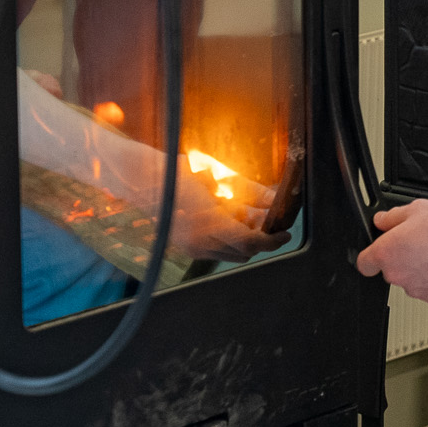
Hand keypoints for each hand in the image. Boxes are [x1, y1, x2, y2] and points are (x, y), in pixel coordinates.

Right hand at [169, 175, 286, 261]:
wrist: (142, 178)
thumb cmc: (181, 171)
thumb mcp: (220, 176)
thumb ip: (251, 191)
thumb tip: (274, 199)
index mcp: (208, 221)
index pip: (249, 242)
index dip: (271, 240)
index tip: (285, 234)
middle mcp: (200, 240)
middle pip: (244, 252)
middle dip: (260, 239)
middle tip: (267, 220)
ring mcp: (192, 247)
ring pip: (232, 255)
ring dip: (245, 241)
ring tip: (244, 217)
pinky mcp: (188, 249)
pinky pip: (218, 252)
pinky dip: (229, 241)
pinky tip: (226, 220)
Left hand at [355, 200, 427, 304]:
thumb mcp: (416, 209)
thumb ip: (392, 218)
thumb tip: (383, 221)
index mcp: (387, 253)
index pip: (364, 264)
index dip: (371, 258)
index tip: (379, 254)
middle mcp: (399, 276)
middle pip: (392, 272)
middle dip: (403, 260)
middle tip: (422, 244)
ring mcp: (419, 290)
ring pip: (414, 282)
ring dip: (422, 271)